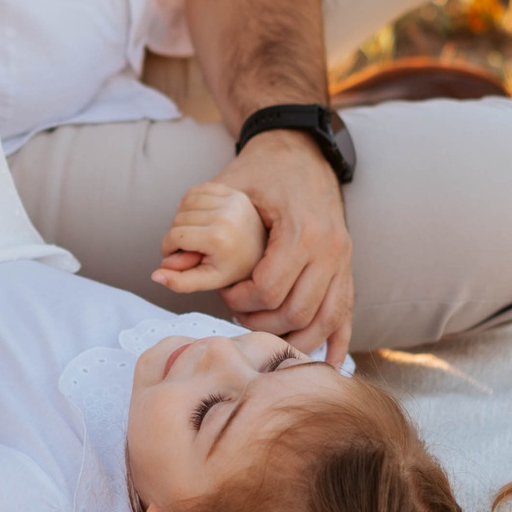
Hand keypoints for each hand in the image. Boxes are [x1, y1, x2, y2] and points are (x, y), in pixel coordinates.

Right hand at [152, 179, 264, 294]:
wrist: (263, 250)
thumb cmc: (234, 268)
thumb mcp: (209, 280)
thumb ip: (181, 282)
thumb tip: (155, 276)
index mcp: (219, 238)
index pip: (174, 236)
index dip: (168, 248)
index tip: (175, 256)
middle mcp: (225, 215)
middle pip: (178, 218)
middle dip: (176, 234)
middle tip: (187, 247)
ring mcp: (230, 200)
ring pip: (185, 202)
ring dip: (182, 217)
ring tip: (193, 233)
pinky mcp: (232, 191)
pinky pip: (197, 190)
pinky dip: (191, 203)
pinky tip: (199, 218)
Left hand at [206, 131, 353, 364]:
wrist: (300, 149)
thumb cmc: (261, 170)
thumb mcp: (227, 188)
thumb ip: (195, 229)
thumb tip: (163, 269)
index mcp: (301, 230)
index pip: (269, 290)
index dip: (240, 301)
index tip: (225, 293)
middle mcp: (330, 249)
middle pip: (296, 311)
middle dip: (260, 320)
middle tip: (237, 312)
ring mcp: (344, 261)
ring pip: (323, 321)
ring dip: (292, 337)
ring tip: (262, 330)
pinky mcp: (348, 268)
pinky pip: (347, 315)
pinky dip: (336, 342)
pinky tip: (326, 362)